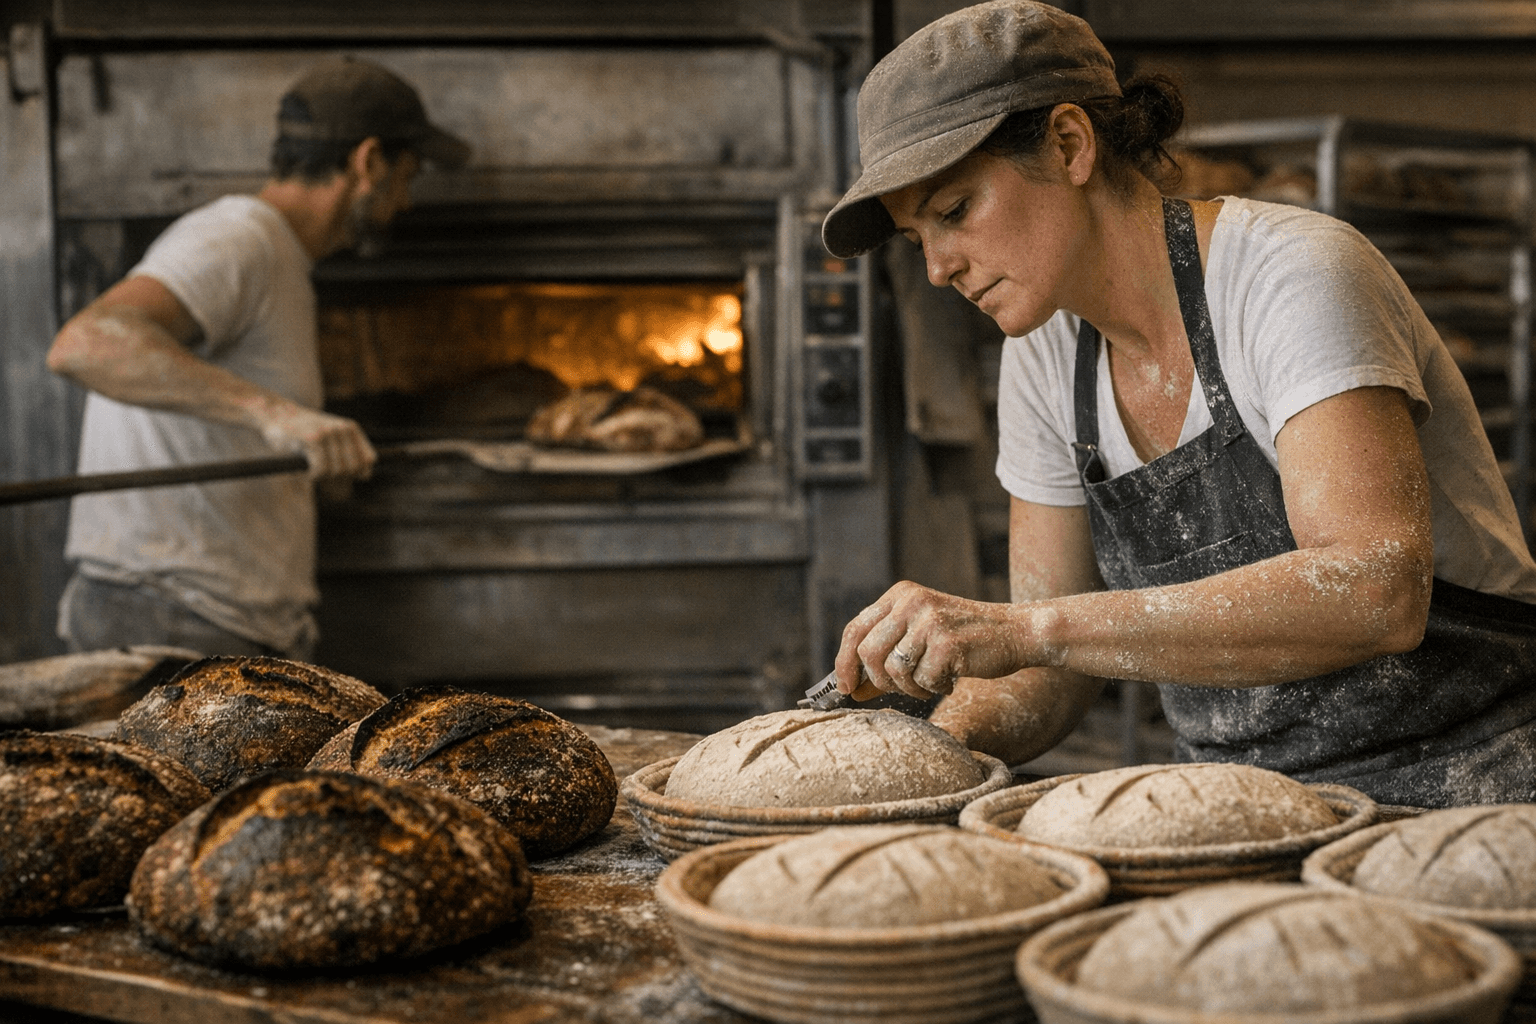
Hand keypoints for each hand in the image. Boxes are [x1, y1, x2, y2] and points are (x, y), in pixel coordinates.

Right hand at [260, 405, 376, 481]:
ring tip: (310, 465)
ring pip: (337, 471)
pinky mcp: (314, 438)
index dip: (356, 472)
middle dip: (337, 476)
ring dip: (322, 476)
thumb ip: (349, 455)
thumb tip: (366, 475)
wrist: (274, 415)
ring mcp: (329, 432)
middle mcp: (343, 428)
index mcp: (351, 429)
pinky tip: (304, 469)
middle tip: (320, 468)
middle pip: (353, 469)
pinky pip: (322, 470)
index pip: (369, 460)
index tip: (337, 470)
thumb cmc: (302, 433)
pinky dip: (312, 475)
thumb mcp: (330, 440)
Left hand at [834, 582, 1026, 700]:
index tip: (845, 687)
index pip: (855, 628)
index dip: (843, 661)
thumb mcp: (920, 636)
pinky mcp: (947, 642)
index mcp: (900, 595)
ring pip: (894, 670)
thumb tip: (851, 688)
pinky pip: (922, 680)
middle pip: (867, 652)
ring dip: (911, 687)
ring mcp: (929, 620)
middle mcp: (911, 601)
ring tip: (932, 680)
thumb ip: (886, 654)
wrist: (1017, 632)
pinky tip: (951, 678)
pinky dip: (935, 688)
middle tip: (899, 689)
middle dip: (878, 681)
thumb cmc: (965, 640)